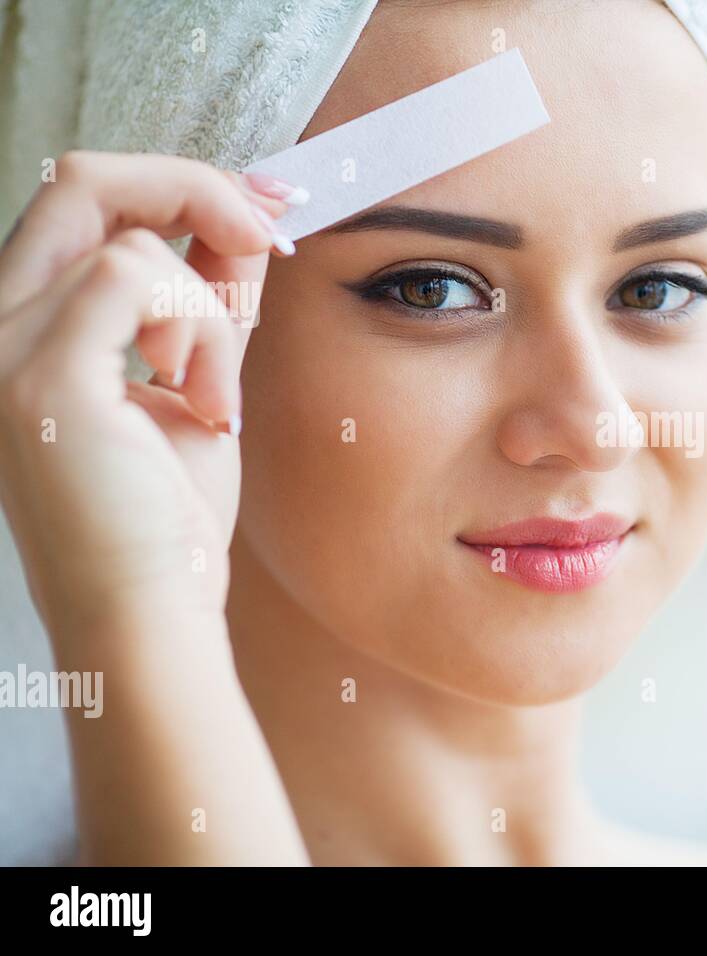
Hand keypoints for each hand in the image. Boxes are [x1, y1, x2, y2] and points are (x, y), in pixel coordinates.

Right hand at [0, 151, 293, 635]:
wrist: (147, 616)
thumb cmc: (168, 522)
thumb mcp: (195, 386)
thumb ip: (208, 306)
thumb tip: (244, 227)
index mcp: (24, 329)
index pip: (83, 206)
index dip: (177, 187)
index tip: (262, 212)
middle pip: (81, 181)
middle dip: (195, 190)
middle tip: (268, 233)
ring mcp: (2, 351)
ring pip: (134, 242)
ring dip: (211, 314)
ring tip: (216, 401)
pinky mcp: (42, 379)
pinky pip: (141, 278)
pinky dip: (201, 332)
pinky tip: (209, 407)